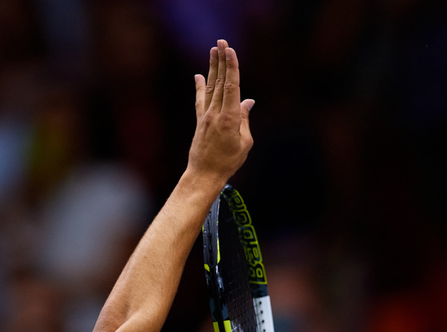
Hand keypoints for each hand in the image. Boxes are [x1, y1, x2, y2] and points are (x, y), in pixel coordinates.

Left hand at [187, 40, 253, 187]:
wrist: (204, 174)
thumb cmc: (228, 162)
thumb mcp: (244, 142)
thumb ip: (244, 119)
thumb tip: (248, 101)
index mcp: (229, 118)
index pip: (231, 87)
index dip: (231, 67)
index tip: (230, 51)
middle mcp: (215, 113)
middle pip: (219, 82)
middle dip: (221, 60)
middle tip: (221, 41)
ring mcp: (206, 116)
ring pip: (210, 87)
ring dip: (212, 67)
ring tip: (213, 50)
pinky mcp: (200, 122)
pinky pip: (200, 100)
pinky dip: (199, 87)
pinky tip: (198, 75)